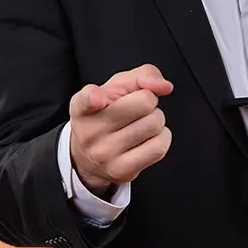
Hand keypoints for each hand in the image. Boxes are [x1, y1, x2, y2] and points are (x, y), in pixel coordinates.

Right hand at [68, 64, 173, 196]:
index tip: (99, 99)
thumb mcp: (118, 87)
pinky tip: (147, 138)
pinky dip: (162, 138)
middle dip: (149, 101)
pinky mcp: (121, 171)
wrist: (89, 156)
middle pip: (144, 102)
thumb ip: (142, 76)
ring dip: (156, 120)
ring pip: (155, 124)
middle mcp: (90, 132)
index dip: (94, 97)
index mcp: (83, 107)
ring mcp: (104, 154)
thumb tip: (164, 87)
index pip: (87, 99)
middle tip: (137, 109)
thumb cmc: (108, 113)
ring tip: (139, 124)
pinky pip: (159, 147)